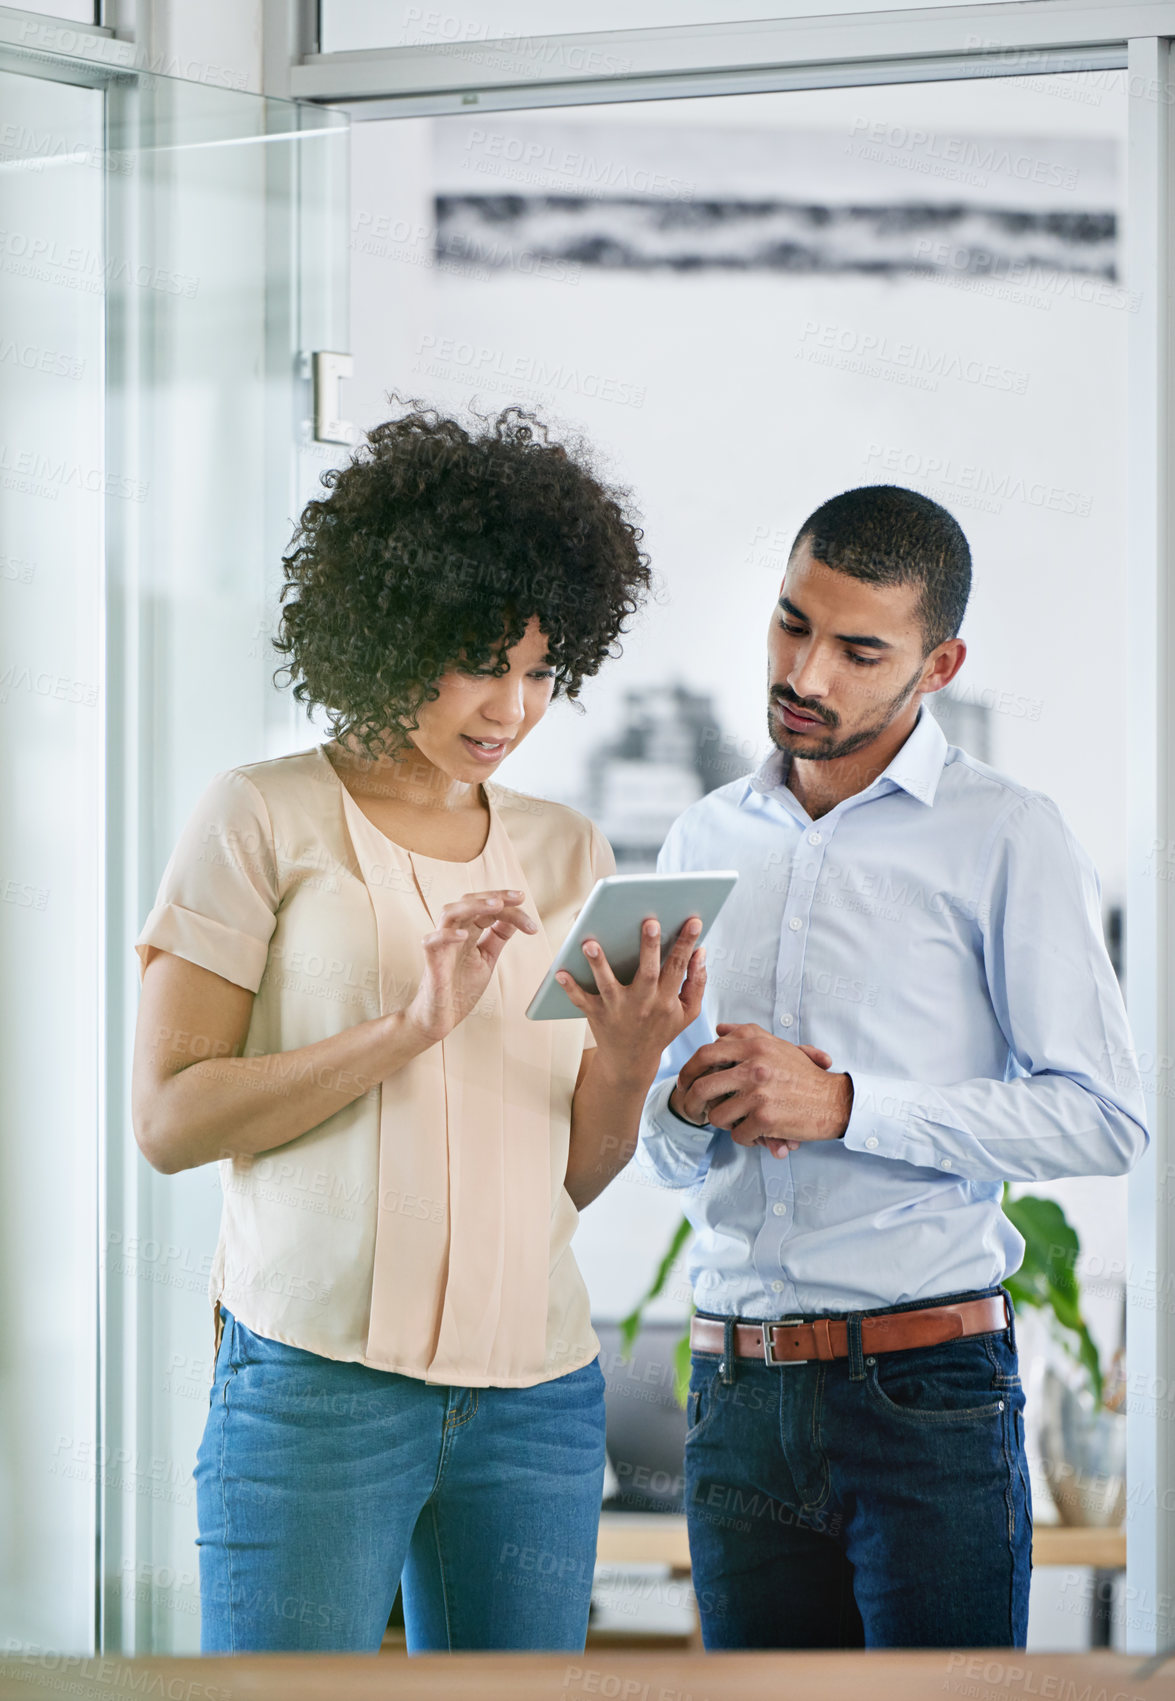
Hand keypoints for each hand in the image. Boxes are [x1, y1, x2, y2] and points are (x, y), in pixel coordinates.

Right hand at [405, 889, 537, 1043]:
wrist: (441, 1018)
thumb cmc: (460, 988)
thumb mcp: (486, 959)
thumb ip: (497, 938)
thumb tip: (516, 917)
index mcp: (468, 932)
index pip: (487, 909)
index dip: (508, 905)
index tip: (528, 908)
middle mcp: (454, 934)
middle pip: (469, 902)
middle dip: (494, 896)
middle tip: (519, 897)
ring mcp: (441, 946)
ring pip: (450, 913)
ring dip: (473, 906)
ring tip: (497, 905)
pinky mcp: (431, 962)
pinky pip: (432, 942)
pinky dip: (446, 935)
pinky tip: (464, 936)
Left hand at [554, 915, 706, 1083]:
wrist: (631, 1062)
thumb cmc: (660, 1029)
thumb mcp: (687, 1012)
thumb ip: (696, 982)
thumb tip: (700, 952)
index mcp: (666, 1000)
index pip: (678, 967)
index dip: (686, 944)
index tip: (693, 920)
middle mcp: (643, 1003)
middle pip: (647, 972)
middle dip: (649, 947)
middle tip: (650, 922)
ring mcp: (617, 1010)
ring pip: (608, 985)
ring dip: (599, 964)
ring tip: (590, 943)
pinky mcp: (596, 1015)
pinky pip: (581, 1001)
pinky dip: (570, 988)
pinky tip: (560, 972)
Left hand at [669, 1046, 830, 1155]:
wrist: (834, 1101)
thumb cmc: (804, 1075)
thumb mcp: (776, 1046)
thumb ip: (746, 1035)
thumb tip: (719, 1029)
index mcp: (754, 1045)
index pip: (705, 1054)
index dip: (689, 1070)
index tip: (686, 1082)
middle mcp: (754, 1065)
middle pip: (702, 1086)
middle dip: (691, 1102)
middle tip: (693, 1110)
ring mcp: (759, 1092)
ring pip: (717, 1115)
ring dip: (723, 1124)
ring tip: (736, 1122)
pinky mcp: (765, 1118)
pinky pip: (738, 1135)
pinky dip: (745, 1138)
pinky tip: (757, 1135)